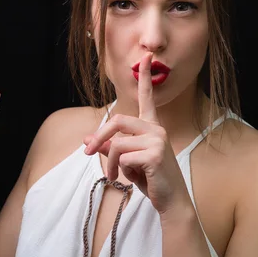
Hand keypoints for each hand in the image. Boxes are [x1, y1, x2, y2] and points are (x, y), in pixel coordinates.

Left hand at [83, 52, 190, 214]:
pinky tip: (136, 179)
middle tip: (86, 152)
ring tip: (116, 176)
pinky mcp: (155, 155)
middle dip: (98, 137)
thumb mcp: (127, 162)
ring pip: (117, 145)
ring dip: (110, 163)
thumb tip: (87, 139)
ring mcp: (157, 141)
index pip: (147, 97)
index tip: (147, 56)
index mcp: (152, 127)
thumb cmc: (151, 179)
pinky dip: (121, 171)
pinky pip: (123, 158)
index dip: (145, 77)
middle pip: (117, 121)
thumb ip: (109, 148)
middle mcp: (156, 129)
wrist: (170, 201)